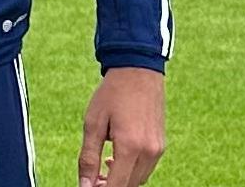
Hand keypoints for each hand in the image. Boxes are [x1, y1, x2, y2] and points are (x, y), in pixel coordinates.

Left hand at [77, 66, 164, 186]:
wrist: (137, 69)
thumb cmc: (112, 93)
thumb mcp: (93, 124)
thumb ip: (88, 158)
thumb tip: (84, 185)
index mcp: (130, 147)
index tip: (88, 186)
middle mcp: (148, 152)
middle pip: (128, 186)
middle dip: (109, 186)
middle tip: (92, 178)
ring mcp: (157, 149)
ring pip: (138, 180)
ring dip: (121, 180)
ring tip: (104, 166)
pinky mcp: (160, 145)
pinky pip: (146, 168)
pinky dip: (132, 170)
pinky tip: (118, 158)